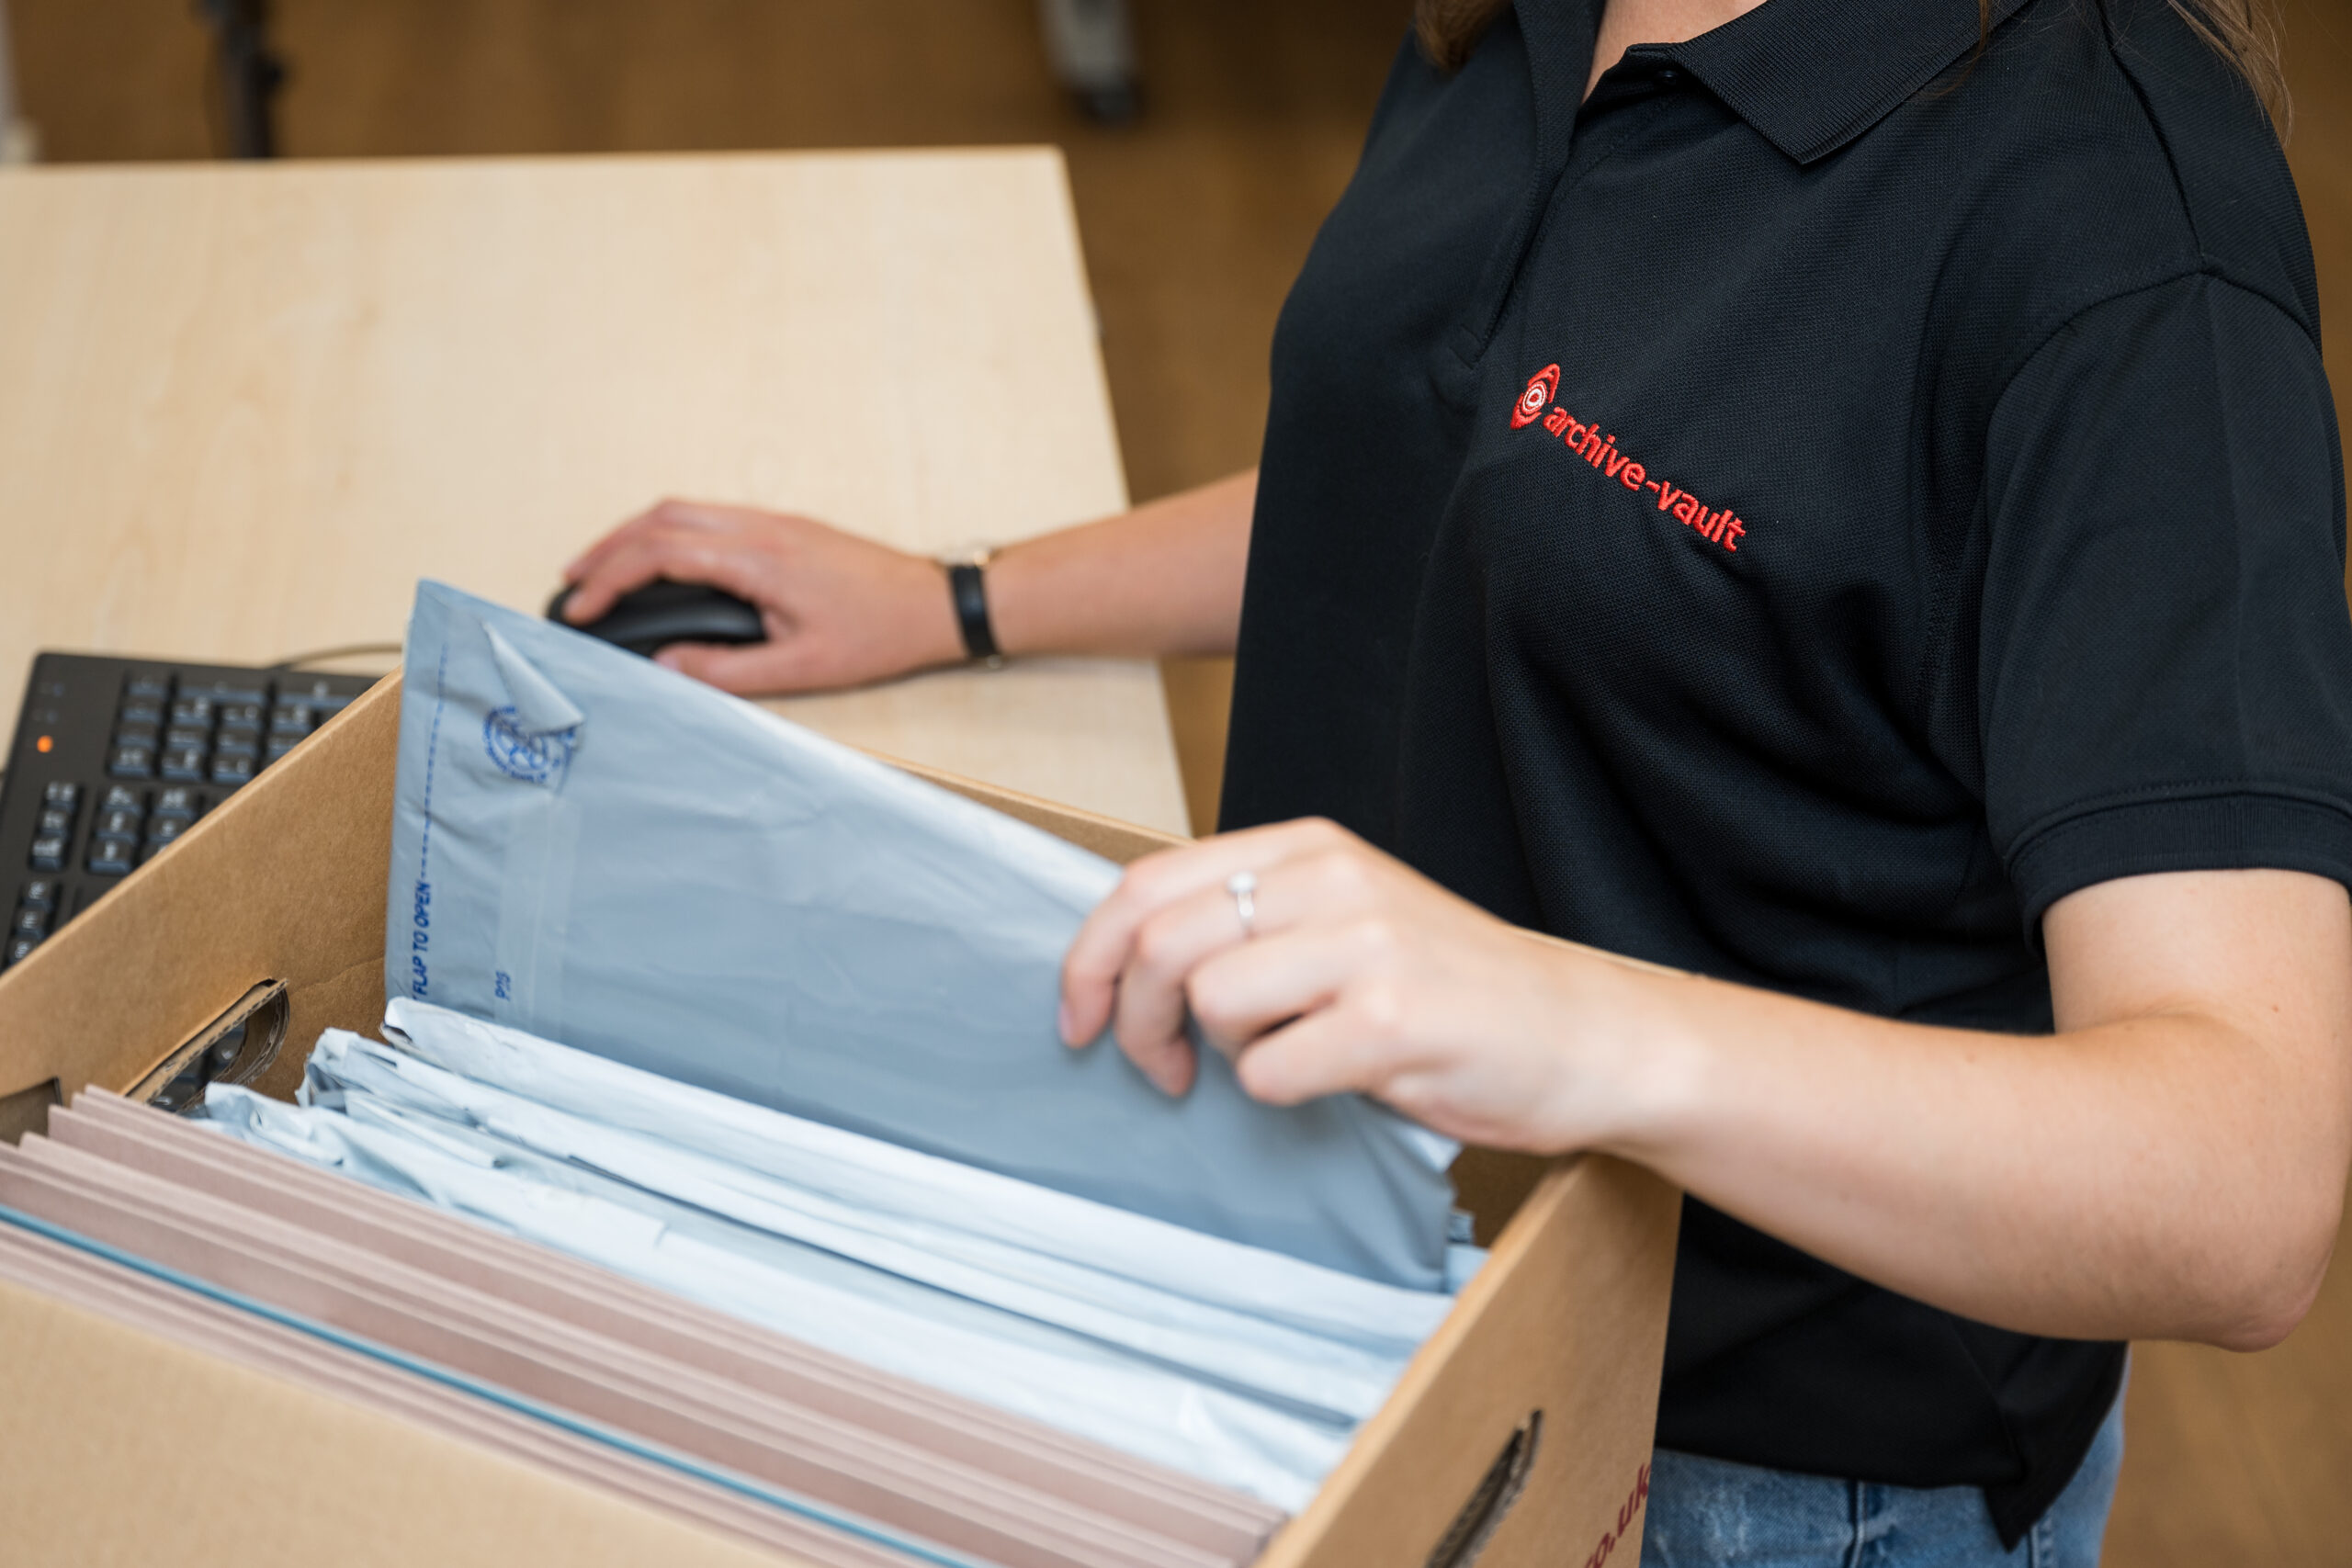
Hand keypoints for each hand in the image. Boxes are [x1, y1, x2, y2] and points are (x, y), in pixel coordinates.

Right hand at [560, 499, 963, 693]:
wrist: (937, 603)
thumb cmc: (881, 634)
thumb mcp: (803, 668)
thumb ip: (729, 670)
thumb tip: (667, 667)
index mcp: (759, 560)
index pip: (661, 554)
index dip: (611, 578)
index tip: (583, 607)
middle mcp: (762, 528)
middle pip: (662, 517)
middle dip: (607, 547)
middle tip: (573, 582)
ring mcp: (775, 522)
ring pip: (685, 509)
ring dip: (636, 535)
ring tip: (603, 569)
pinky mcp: (786, 527)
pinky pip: (711, 516)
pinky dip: (670, 533)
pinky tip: (661, 561)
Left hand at [1059, 818, 1644, 1151]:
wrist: (1584, 1036)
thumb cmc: (1455, 989)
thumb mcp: (1346, 918)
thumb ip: (1251, 919)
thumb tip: (1127, 963)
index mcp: (1308, 847)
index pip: (1149, 882)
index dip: (1092, 957)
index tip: (1080, 1016)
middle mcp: (1332, 879)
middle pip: (1162, 942)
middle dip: (1132, 1020)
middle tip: (1156, 1069)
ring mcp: (1364, 946)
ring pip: (1209, 1003)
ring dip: (1214, 1055)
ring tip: (1271, 1063)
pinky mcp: (1390, 1020)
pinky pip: (1268, 1070)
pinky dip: (1277, 1093)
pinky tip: (1330, 1083)